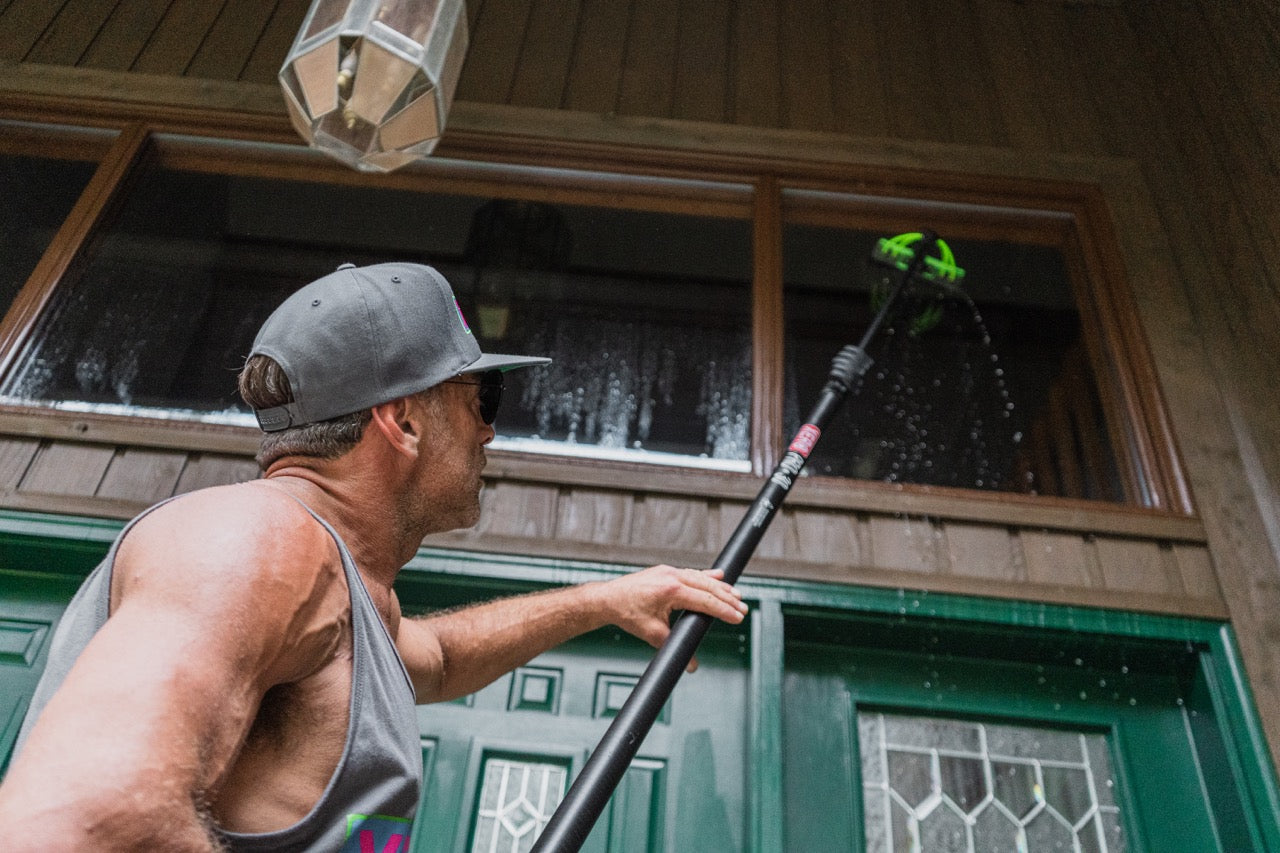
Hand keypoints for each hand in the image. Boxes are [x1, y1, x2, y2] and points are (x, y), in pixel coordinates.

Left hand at [596, 566, 747, 671]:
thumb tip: (692, 666)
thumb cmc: (628, 614)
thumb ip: (674, 647)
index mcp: (671, 590)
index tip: (738, 616)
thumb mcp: (652, 634)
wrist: (608, 599)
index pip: (705, 600)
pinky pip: (691, 573)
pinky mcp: (665, 571)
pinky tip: (718, 576)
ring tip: (736, 594)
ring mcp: (668, 571)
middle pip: (708, 586)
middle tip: (743, 608)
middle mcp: (672, 576)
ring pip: (701, 578)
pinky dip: (705, 577)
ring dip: (719, 586)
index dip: (723, 609)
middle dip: (727, 597)